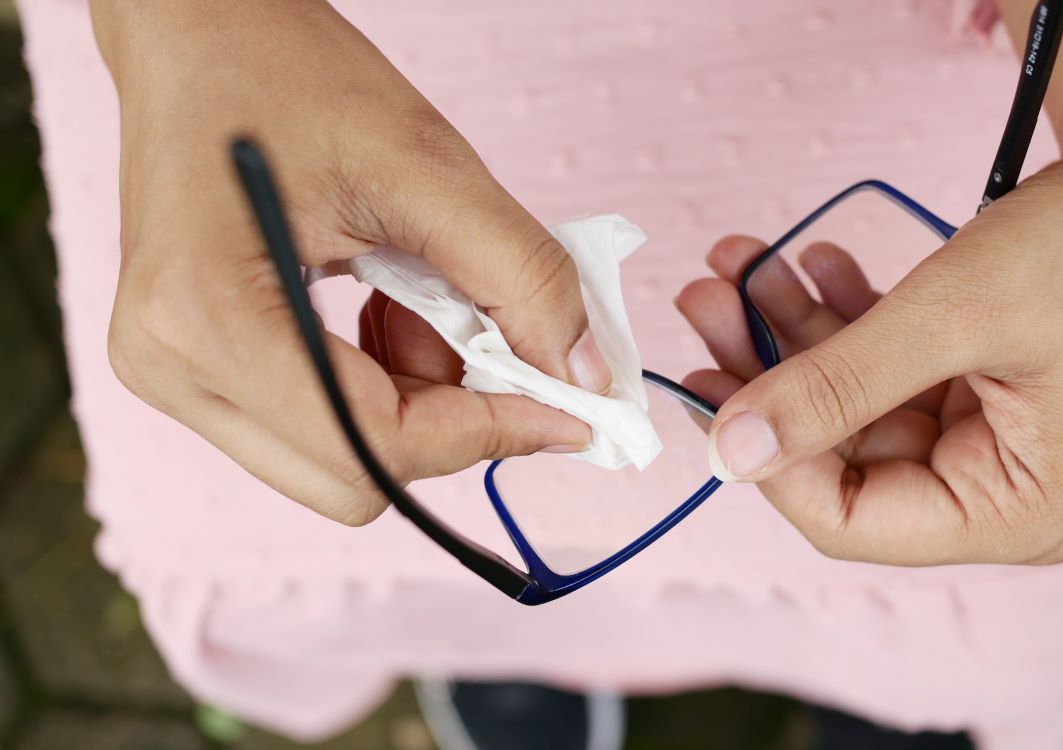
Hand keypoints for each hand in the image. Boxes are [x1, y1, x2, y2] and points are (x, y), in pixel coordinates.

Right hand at [92, 0, 606, 524]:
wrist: (201, 33)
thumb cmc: (291, 74)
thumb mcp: (429, 167)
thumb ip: (522, 278)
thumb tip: (586, 378)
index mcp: (209, 317)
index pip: (378, 445)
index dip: (488, 434)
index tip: (566, 410)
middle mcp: (171, 369)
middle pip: (356, 480)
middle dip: (446, 417)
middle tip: (479, 331)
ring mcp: (172, 376)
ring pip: (341, 462)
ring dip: (412, 398)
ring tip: (414, 294)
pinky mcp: (191, 368)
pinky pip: (316, 428)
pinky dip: (378, 384)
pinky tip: (381, 304)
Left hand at [678, 129, 1062, 565]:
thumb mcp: (953, 317)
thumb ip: (835, 386)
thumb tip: (728, 451)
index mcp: (1014, 511)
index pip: (853, 521)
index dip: (773, 463)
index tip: (708, 391)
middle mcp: (996, 489)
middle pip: (841, 454)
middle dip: (766, 371)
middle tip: (703, 301)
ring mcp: (982, 435)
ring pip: (851, 400)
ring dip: (791, 330)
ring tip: (735, 266)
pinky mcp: (970, 384)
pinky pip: (884, 362)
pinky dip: (841, 313)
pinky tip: (806, 261)